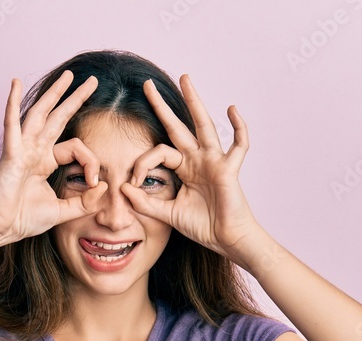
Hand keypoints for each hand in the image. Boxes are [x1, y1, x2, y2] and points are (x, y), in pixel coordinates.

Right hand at [0, 70, 108, 243]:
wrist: (0, 227)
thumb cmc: (24, 219)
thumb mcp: (63, 211)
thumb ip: (85, 202)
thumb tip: (104, 186)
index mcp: (46, 162)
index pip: (77, 149)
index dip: (91, 162)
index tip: (93, 182)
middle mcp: (35, 150)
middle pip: (59, 117)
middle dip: (76, 98)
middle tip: (92, 81)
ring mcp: (23, 149)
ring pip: (41, 114)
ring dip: (55, 93)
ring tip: (69, 76)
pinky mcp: (11, 153)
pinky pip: (12, 124)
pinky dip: (12, 103)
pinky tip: (15, 83)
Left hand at [119, 74, 261, 260]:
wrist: (226, 240)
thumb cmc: (203, 226)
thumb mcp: (167, 214)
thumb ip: (145, 203)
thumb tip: (122, 189)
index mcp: (184, 168)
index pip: (159, 152)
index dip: (142, 163)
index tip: (131, 182)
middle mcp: (198, 159)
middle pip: (178, 126)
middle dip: (162, 106)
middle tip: (147, 85)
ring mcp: (214, 161)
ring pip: (203, 125)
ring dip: (194, 102)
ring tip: (185, 79)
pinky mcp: (228, 169)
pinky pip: (239, 145)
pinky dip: (238, 128)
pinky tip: (232, 109)